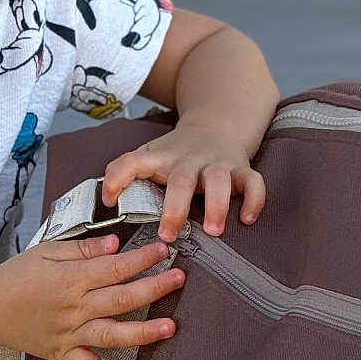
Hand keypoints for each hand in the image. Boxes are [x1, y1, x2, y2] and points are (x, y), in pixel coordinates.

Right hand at [0, 233, 183, 359]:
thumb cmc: (17, 276)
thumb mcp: (47, 251)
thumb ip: (82, 248)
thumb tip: (114, 244)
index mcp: (71, 279)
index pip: (114, 268)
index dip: (141, 258)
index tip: (163, 250)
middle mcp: (74, 308)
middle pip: (120, 299)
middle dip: (153, 288)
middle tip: (178, 279)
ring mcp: (70, 334)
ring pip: (111, 334)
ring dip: (143, 332)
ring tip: (170, 328)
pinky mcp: (63, 354)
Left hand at [99, 124, 265, 242]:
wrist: (217, 124)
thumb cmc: (177, 152)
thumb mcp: (148, 155)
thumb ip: (125, 173)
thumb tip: (106, 202)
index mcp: (161, 157)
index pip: (132, 162)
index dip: (117, 179)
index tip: (110, 203)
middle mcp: (190, 159)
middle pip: (182, 179)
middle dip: (175, 208)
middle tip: (168, 236)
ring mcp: (218, 163)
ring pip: (219, 180)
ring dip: (217, 206)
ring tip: (214, 231)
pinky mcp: (242, 169)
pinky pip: (254, 183)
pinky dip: (254, 200)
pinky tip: (246, 220)